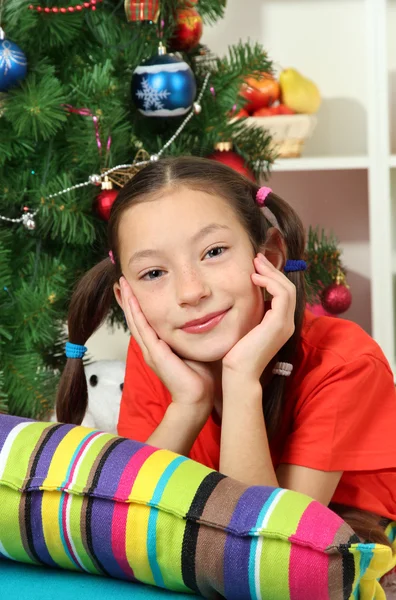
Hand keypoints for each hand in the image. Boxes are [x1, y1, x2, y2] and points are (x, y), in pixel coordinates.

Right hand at [120, 277, 215, 409]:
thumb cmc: (199, 376)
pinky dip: (135, 311)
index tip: (134, 287)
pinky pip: (142, 327)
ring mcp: (150, 350)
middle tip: (122, 280)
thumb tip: (202, 320)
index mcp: (158, 347)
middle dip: (129, 299)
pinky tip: (131, 298)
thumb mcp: (193, 349)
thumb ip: (192, 336)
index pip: (145, 321)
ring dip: (128, 301)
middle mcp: (150, 347)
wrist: (197, 398)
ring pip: (135, 320)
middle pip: (135, 318)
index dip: (138, 304)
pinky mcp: (154, 352)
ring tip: (122, 284)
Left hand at [222, 254, 295, 380]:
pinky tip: (254, 278)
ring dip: (271, 273)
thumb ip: (250, 313)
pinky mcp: (279, 324)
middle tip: (257, 258)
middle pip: (288, 287)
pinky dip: (270, 283)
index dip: (272, 276)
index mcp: (280, 323)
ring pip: (287, 288)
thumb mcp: (245, 327)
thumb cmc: (237, 353)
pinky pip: (282, 295)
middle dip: (273, 270)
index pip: (284, 293)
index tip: (257, 266)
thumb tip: (242, 296)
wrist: (239, 373)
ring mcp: (285, 324)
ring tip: (256, 264)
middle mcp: (287, 323)